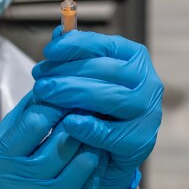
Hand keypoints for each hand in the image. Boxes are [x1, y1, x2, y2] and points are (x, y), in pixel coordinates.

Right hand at [0, 93, 105, 188]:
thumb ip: (24, 113)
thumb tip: (51, 81)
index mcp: (0, 161)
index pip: (36, 122)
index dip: (56, 103)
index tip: (68, 91)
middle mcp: (21, 187)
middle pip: (64, 143)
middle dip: (79, 120)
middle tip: (92, 103)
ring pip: (83, 164)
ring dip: (92, 142)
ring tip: (97, 127)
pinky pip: (90, 186)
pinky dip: (95, 166)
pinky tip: (96, 152)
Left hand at [32, 30, 162, 188]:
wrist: (108, 156)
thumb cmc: (95, 109)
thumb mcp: (85, 79)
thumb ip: (74, 56)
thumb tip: (58, 32)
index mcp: (135, 58)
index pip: (105, 45)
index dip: (76, 45)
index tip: (49, 51)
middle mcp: (148, 82)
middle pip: (106, 70)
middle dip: (68, 73)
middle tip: (40, 80)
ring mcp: (148, 112)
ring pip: (111, 98)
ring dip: (74, 95)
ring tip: (45, 95)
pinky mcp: (141, 140)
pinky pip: (113, 133)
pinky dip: (89, 127)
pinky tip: (68, 123)